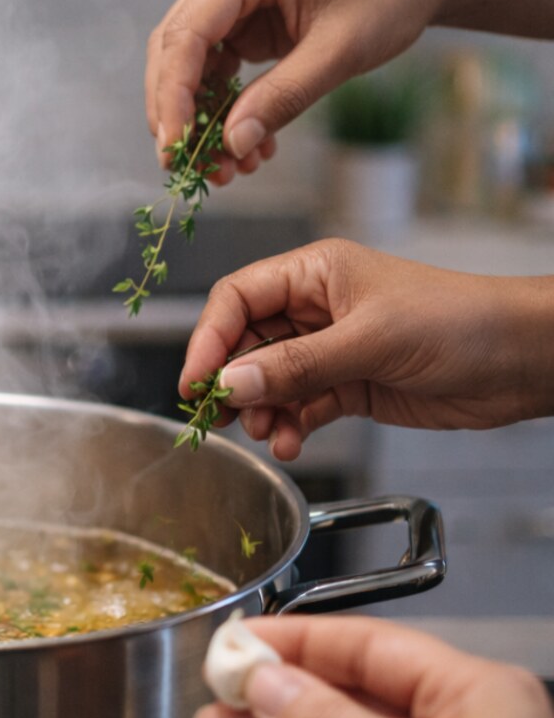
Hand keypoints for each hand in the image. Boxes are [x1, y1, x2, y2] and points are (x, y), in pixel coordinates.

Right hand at [145, 0, 435, 180]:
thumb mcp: (340, 51)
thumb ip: (282, 98)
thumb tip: (231, 145)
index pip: (186, 34)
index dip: (172, 96)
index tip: (174, 150)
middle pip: (174, 49)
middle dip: (179, 114)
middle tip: (188, 169)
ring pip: (189, 65)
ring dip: (201, 120)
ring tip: (227, 169)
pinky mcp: (244, 19)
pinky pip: (216, 71)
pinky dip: (225, 112)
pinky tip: (247, 146)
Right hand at [180, 238, 553, 460]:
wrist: (523, 360)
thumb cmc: (458, 322)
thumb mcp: (369, 341)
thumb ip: (296, 366)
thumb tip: (232, 383)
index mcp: (314, 274)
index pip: (238, 300)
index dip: (209, 339)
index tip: (196, 382)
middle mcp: (315, 309)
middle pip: (247, 344)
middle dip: (233, 382)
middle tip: (222, 417)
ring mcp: (331, 349)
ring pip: (270, 381)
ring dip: (262, 411)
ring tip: (268, 434)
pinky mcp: (348, 385)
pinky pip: (300, 406)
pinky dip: (290, 427)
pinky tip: (291, 443)